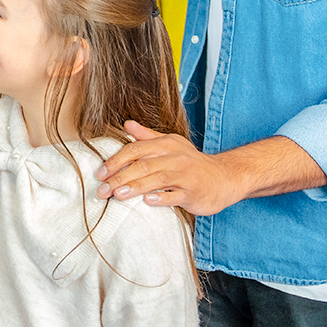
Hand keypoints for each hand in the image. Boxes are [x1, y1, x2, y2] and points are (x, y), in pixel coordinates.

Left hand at [94, 121, 245, 215]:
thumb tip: (126, 124)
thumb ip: (148, 136)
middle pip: (143, 165)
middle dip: (119, 177)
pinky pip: (175, 196)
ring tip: (116, 195)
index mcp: (167, 145)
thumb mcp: (172, 145)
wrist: (226, 177)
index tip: (100, 173)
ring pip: (157, 179)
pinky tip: (147, 202)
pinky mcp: (194, 193)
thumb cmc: (192, 163)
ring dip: (135, 187)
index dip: (116, 160)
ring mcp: (186, 175)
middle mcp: (176, 157)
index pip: (136, 149)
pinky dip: (161, 198)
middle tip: (102, 190)